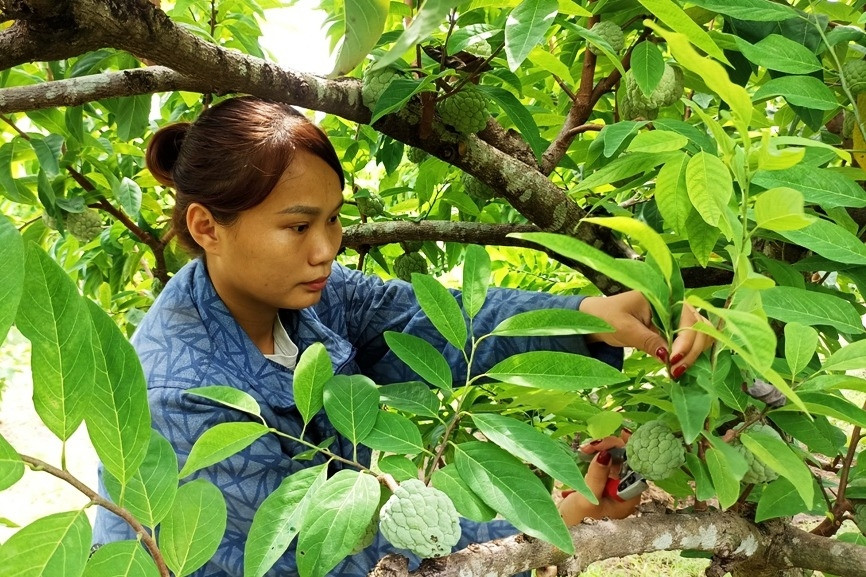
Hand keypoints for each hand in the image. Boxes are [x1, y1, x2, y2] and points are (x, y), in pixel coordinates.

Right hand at [558, 435, 640, 525]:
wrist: (562, 523)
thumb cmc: (576, 518)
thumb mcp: (586, 499)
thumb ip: (596, 477)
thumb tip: (605, 454)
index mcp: (629, 497)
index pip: (637, 467)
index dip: (629, 449)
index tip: (619, 435)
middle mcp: (625, 488)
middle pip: (627, 458)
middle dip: (611, 447)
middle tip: (591, 444)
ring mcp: (615, 481)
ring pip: (615, 455)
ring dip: (602, 447)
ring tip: (585, 448)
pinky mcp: (604, 475)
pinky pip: (605, 458)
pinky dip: (596, 451)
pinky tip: (586, 450)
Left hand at [579, 290, 712, 378]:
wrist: (597, 320)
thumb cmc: (607, 318)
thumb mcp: (625, 329)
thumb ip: (648, 340)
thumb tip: (668, 356)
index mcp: (663, 297)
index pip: (687, 317)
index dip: (686, 339)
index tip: (673, 359)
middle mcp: (675, 306)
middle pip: (699, 326)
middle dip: (692, 350)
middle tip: (675, 371)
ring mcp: (676, 318)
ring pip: (700, 334)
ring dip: (694, 353)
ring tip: (676, 371)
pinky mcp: (674, 330)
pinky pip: (691, 341)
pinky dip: (690, 354)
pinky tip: (679, 367)